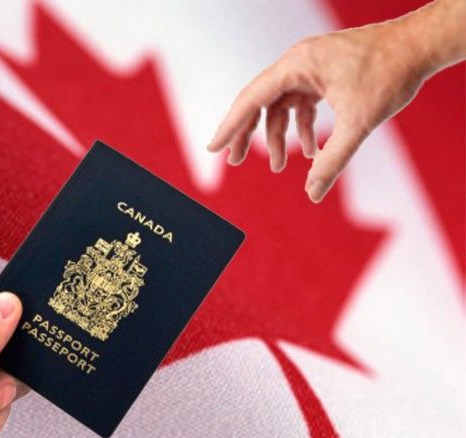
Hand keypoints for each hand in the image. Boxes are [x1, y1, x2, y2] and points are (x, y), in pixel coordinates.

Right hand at [207, 0, 464, 202]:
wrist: (419, 46)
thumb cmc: (390, 74)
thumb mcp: (358, 123)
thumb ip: (332, 160)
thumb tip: (312, 194)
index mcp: (297, 65)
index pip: (251, 98)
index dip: (230, 125)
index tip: (213, 148)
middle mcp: (297, 63)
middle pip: (260, 102)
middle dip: (249, 133)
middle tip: (235, 161)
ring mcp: (309, 66)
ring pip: (280, 104)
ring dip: (280, 135)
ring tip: (282, 166)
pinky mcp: (322, 73)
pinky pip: (301, 102)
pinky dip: (303, 126)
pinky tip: (311, 149)